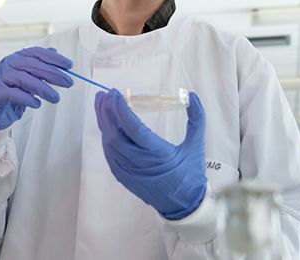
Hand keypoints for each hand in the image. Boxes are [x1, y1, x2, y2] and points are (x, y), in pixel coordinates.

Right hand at [0, 47, 73, 129]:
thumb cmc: (11, 95)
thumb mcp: (28, 80)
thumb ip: (39, 67)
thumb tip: (54, 51)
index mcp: (16, 58)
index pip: (36, 52)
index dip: (54, 58)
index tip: (69, 65)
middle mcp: (7, 65)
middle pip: (32, 64)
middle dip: (53, 73)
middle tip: (68, 82)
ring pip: (24, 78)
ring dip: (43, 89)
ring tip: (55, 98)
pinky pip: (14, 93)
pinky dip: (28, 99)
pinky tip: (37, 104)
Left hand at [94, 89, 206, 219]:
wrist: (183, 205)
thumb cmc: (190, 174)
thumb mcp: (197, 145)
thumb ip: (197, 118)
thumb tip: (192, 95)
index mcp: (158, 154)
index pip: (133, 128)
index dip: (121, 110)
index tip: (115, 93)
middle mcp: (140, 163)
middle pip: (115, 134)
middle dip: (107, 112)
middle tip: (105, 94)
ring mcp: (128, 172)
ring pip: (109, 144)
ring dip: (104, 122)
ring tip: (102, 103)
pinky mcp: (123, 177)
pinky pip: (110, 154)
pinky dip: (106, 137)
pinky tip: (107, 124)